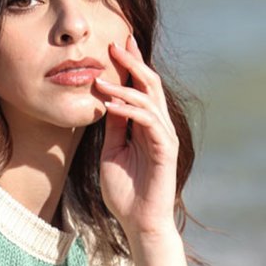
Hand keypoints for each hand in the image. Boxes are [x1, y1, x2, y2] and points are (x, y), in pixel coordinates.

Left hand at [94, 34, 179, 242]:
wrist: (138, 221)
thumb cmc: (125, 192)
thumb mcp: (111, 151)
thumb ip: (113, 127)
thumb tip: (106, 101)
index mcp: (145, 125)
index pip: (141, 87)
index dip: (131, 65)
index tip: (116, 44)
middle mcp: (158, 126)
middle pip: (149, 85)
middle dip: (132, 63)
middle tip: (114, 44)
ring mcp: (164, 136)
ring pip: (149, 100)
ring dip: (124, 87)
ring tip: (101, 80)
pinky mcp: (165, 149)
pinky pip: (147, 122)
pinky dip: (129, 111)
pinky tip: (111, 106)